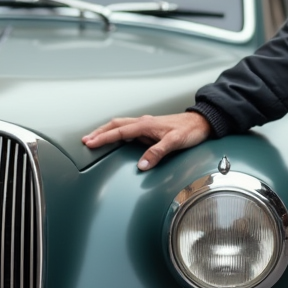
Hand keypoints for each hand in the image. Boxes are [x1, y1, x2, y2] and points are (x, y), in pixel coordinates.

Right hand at [83, 112, 210, 170]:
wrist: (202, 122)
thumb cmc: (189, 130)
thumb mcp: (175, 142)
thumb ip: (158, 152)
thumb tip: (142, 164)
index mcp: (146, 124)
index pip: (119, 131)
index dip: (103, 137)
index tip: (90, 143)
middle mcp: (143, 123)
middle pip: (115, 125)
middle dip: (99, 132)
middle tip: (85, 141)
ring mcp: (146, 126)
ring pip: (121, 126)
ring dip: (106, 131)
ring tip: (94, 139)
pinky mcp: (150, 130)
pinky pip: (128, 130)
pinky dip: (117, 133)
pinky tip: (114, 139)